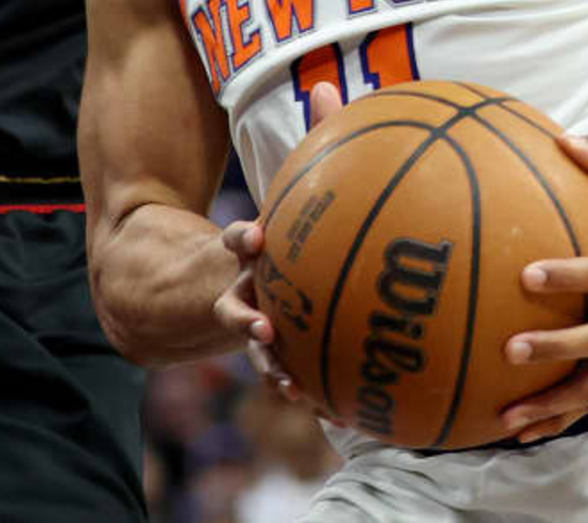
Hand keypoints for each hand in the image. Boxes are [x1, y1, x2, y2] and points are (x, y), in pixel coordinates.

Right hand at [213, 217, 328, 413]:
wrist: (253, 282)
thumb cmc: (281, 247)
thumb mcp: (286, 225)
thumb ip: (307, 209)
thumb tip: (353, 173)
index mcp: (247, 259)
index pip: (237, 241)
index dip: (243, 239)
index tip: (255, 238)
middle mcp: (244, 295)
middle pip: (234, 311)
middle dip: (246, 321)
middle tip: (262, 329)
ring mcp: (255, 327)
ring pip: (257, 353)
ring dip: (273, 369)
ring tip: (292, 389)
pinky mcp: (274, 354)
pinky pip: (290, 376)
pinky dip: (312, 395)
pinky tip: (339, 414)